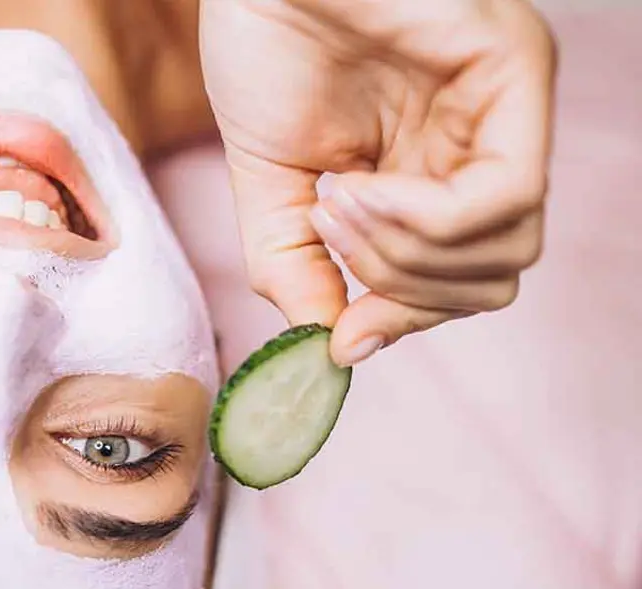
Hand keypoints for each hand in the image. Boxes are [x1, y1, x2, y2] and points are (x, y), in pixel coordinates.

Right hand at [199, 0, 555, 365]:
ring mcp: (507, 107)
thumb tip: (334, 346)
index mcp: (432, 169)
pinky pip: (504, 195)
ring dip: (402, 252)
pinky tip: (360, 185)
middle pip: (492, 280)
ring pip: (507, 249)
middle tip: (328, 234)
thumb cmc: (262, 51)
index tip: (341, 339)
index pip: (461, 281)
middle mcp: (483, 142)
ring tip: (336, 205)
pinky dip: (424, 218)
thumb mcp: (268, 189)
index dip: (402, 320)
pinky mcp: (516, 70)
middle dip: (399, 288)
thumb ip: (296, 268)